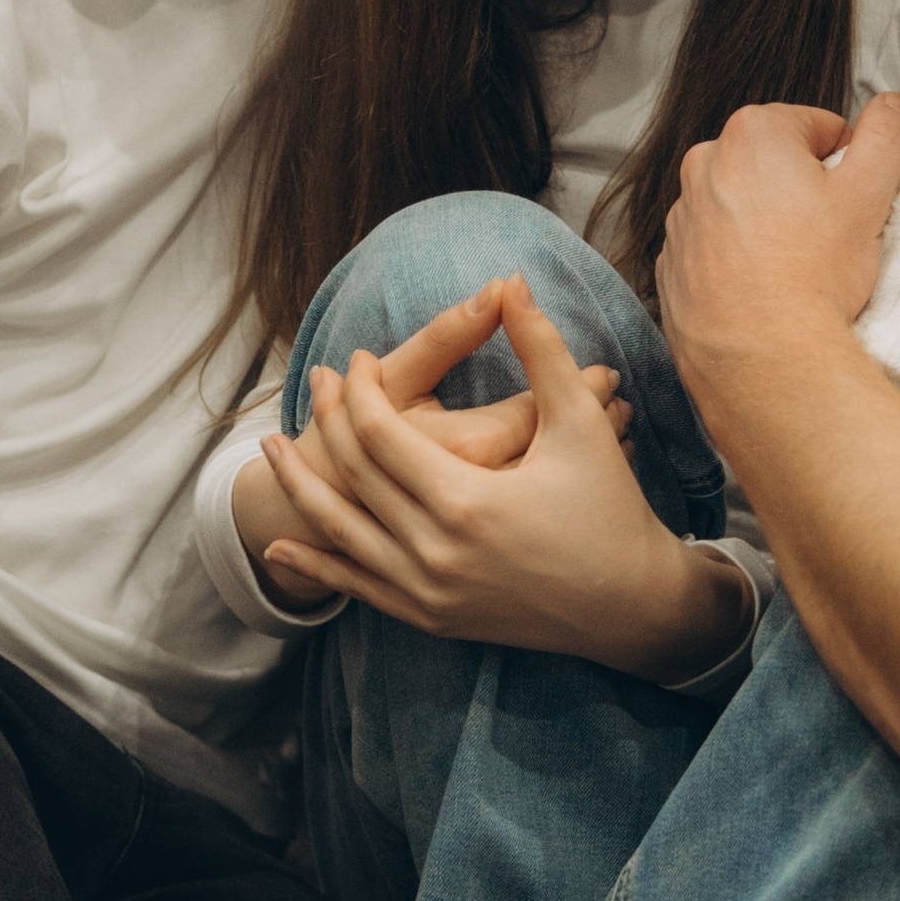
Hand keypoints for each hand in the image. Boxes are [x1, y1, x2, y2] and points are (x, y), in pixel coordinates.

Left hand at [258, 277, 742, 683]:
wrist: (631, 608)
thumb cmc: (610, 509)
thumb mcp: (581, 423)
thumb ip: (541, 349)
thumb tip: (512, 281)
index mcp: (466, 501)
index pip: (380, 435)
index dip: (359, 390)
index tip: (355, 358)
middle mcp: (435, 553)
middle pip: (354, 475)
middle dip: (328, 422)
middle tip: (318, 381)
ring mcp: (428, 593)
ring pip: (341, 533)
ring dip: (298, 488)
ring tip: (267, 448)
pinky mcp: (431, 619)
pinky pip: (358, 589)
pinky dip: (314, 568)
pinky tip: (280, 547)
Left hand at [656, 94, 899, 432]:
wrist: (766, 362)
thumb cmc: (816, 275)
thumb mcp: (870, 193)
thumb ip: (887, 134)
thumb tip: (893, 105)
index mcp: (752, 134)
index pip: (817, 127)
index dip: (845, 163)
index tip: (852, 201)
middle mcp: (704, 166)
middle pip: (774, 164)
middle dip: (803, 190)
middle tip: (828, 236)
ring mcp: (682, 218)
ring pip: (741, 206)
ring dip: (768, 224)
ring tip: (796, 268)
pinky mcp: (672, 266)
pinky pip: (714, 249)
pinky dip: (737, 261)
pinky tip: (764, 290)